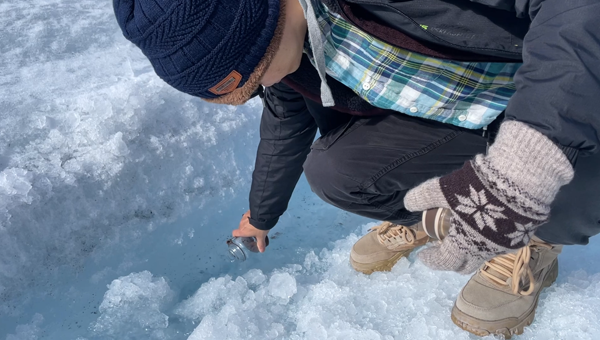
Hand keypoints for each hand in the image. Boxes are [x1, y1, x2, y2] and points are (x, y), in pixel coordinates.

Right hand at [232, 210, 269, 252]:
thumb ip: (260, 244)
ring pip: (244, 222)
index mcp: (242, 231)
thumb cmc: (259, 228)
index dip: (236, 235)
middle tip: (252, 232)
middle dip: (245, 230)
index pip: (234, 233)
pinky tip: (256, 218)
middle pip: (241, 228)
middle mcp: (241, 224)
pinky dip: (250, 218)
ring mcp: (244, 217)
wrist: (262, 215)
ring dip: (248, 223)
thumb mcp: (261, 237)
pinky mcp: (247, 212)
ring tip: (256, 224)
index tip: (240, 237)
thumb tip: (262, 251)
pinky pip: (247, 216)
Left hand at [404, 121, 573, 273]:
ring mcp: (505, 246)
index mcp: (464, 244)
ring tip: (463, 235)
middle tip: (442, 248)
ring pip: (484, 255)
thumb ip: (424, 197)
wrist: (520, 179)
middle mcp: (485, 251)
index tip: (423, 255)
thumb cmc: (477, 187)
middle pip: (465, 265)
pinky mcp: (522, 236)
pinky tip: (486, 226)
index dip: (431, 260)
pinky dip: (489, 241)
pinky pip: (501, 245)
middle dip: (451, 260)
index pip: (444, 262)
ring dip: (471, 250)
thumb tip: (408, 203)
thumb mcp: (444, 189)